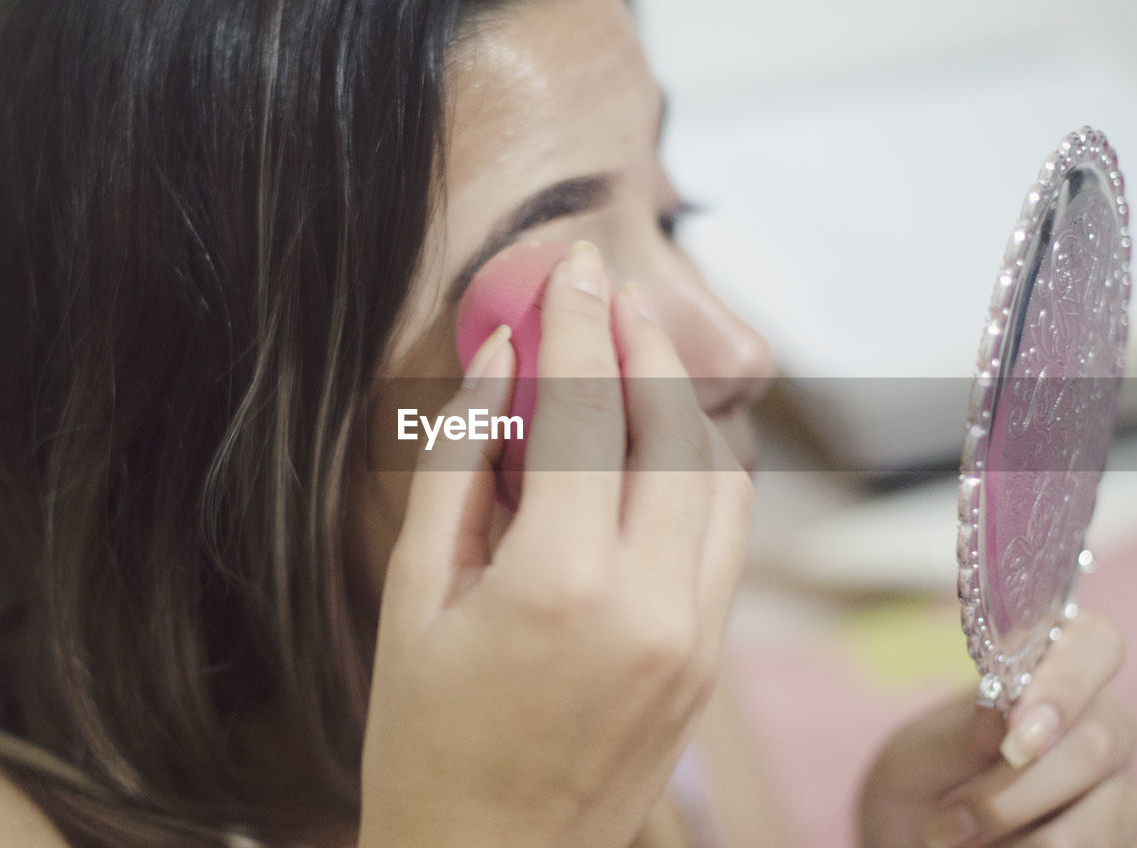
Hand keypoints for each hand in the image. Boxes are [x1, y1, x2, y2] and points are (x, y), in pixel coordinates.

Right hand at [358, 243, 751, 847]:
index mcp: (561, 587)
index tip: (572, 268)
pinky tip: (657, 444)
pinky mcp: (709, 659)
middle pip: (677, 428)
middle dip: (644, 343)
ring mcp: (696, 637)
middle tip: (608, 293)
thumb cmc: (423, 742)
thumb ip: (459, 468)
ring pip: (720, 478)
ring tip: (634, 355)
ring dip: (682, 402)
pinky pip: (724, 534)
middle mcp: (652, 605)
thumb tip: (501, 363)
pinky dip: (699, 469)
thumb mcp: (412, 599)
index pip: (590, 412)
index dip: (579, 324)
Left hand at [859, 612, 1136, 847]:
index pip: (1095, 644)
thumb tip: (997, 714)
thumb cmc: (923, 784)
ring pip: (1099, 820)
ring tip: (950, 839)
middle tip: (949, 819)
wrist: (917, 838)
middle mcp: (1101, 726)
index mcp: (1053, 675)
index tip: (1014, 733)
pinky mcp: (1123, 841)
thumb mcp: (918, 755)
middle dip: (1014, 791)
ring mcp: (1120, 791)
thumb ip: (959, 736)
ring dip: (1014, 837)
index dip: (1064, 684)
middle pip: (1097, 745)